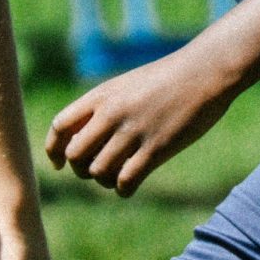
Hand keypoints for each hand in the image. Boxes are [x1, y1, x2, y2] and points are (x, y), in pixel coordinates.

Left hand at [45, 50, 232, 196]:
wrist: (206, 70)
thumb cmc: (168, 78)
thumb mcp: (127, 84)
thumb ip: (105, 106)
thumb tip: (86, 135)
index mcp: (101, 96)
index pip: (60, 126)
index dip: (54, 149)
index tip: (59, 163)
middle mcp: (111, 114)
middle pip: (75, 155)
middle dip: (80, 169)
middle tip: (96, 170)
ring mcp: (133, 131)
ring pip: (98, 172)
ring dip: (104, 181)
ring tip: (117, 176)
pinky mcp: (157, 148)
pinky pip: (126, 181)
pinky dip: (122, 189)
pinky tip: (129, 187)